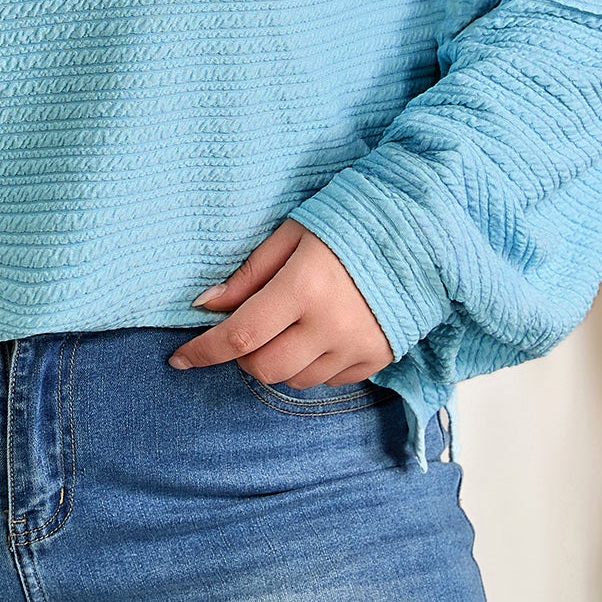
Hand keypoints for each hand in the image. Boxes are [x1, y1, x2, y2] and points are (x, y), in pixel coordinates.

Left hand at [169, 219, 393, 387]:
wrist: (422, 227)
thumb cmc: (351, 221)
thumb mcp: (292, 232)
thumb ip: (248, 274)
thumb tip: (206, 305)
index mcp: (304, 286)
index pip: (240, 335)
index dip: (203, 352)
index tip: (179, 359)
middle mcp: (330, 324)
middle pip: (263, 368)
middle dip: (242, 354)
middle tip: (248, 326)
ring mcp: (357, 346)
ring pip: (294, 379)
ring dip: (278, 360)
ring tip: (288, 325)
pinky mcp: (379, 357)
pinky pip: (329, 381)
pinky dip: (312, 365)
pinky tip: (318, 333)